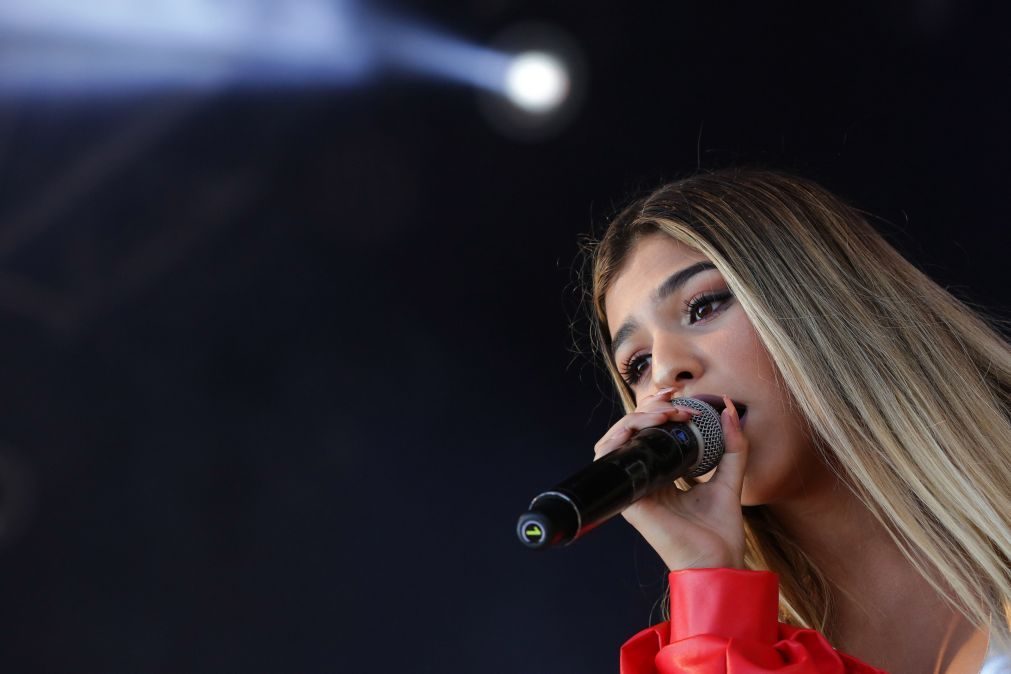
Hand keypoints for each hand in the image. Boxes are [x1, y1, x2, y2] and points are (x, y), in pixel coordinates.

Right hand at [593, 391, 748, 570]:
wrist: (717, 561)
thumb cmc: (721, 530)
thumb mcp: (731, 479)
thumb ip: (733, 446)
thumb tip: (730, 410)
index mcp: (663, 475)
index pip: (650, 433)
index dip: (658, 409)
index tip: (681, 399)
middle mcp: (645, 479)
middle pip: (632, 432)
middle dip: (649, 407)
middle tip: (676, 402)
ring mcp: (634, 487)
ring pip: (616, 441)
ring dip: (636, 418)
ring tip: (665, 413)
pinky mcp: (629, 497)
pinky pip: (610, 461)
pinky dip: (618, 439)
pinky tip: (640, 428)